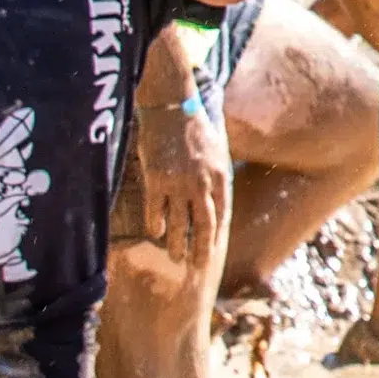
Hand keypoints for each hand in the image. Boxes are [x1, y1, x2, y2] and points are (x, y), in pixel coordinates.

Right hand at [133, 88, 231, 267]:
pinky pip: (156, 210)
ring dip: (178, 244)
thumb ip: (217, 178)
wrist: (173, 110)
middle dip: (201, 249)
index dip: (217, 236)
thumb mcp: (217, 153)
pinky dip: (157, 224)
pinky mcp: (156, 179)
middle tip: (198, 267)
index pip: (222, 215)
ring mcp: (179, 182)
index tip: (213, 252)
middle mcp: (202, 183)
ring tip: (177, 259)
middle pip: (204, 224)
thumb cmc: (195, 131)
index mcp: (220, 176)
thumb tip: (217, 202)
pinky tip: (157, 234)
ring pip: (180, 223)